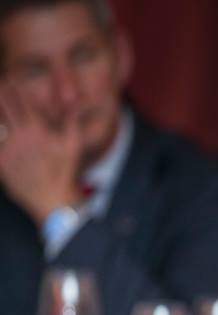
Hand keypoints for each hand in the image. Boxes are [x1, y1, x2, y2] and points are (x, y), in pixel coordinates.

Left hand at [0, 80, 81, 224]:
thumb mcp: (73, 145)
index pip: (21, 101)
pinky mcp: (0, 161)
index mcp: (37, 130)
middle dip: (0, 93)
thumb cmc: (65, 172)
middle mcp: (19, 136)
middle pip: (3, 107)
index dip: (13, 87)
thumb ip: (71, 121)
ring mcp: (7, 148)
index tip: (9, 77)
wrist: (52, 199)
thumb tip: (75, 104)